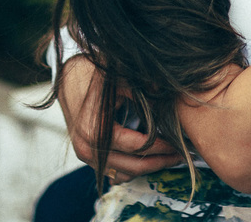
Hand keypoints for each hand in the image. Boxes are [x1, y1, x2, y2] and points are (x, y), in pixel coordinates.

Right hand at [57, 56, 182, 182]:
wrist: (70, 79)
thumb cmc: (95, 76)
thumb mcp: (118, 78)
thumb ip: (141, 90)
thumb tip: (165, 96)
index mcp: (94, 130)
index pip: (136, 146)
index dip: (160, 146)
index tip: (177, 143)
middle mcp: (87, 148)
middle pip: (132, 166)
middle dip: (159, 162)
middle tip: (180, 155)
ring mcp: (86, 156)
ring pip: (124, 173)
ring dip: (148, 168)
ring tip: (169, 157)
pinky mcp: (88, 157)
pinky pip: (114, 171)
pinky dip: (134, 168)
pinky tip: (151, 158)